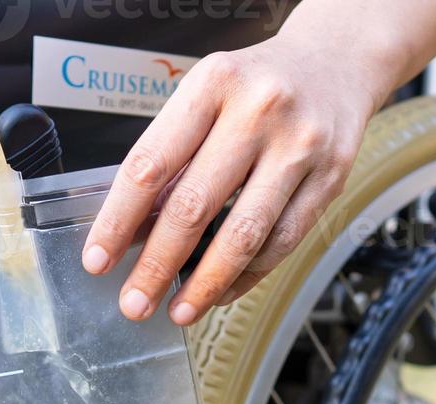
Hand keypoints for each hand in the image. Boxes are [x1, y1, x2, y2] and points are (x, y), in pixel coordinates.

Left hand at [80, 31, 398, 325]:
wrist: (338, 61)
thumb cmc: (258, 85)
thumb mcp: (207, 95)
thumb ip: (175, 153)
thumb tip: (135, 228)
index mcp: (213, 84)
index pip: (151, 163)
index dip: (119, 219)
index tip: (98, 260)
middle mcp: (259, 112)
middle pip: (194, 206)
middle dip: (157, 265)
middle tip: (134, 303)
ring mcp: (300, 146)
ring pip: (244, 234)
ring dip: (205, 283)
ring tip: (179, 310)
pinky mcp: (331, 178)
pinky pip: (283, 241)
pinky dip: (248, 275)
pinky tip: (222, 291)